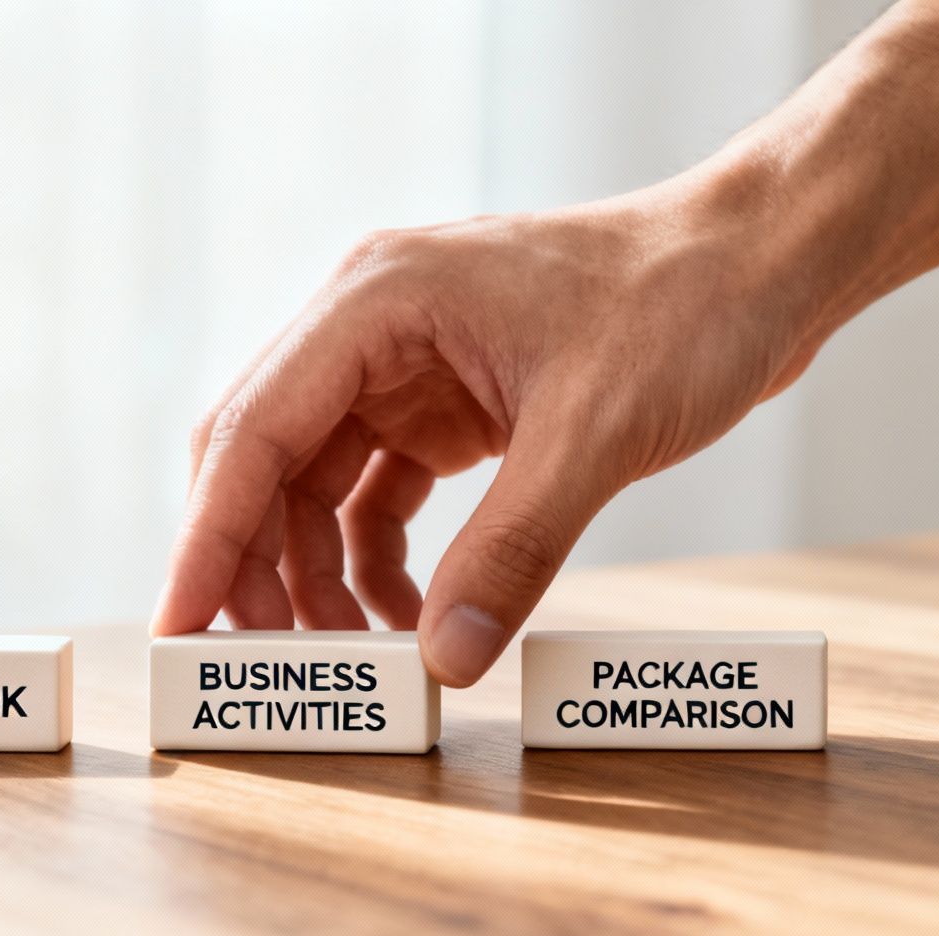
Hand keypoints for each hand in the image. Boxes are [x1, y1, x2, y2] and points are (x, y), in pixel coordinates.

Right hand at [151, 167, 822, 685]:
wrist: (761, 263)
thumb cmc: (683, 306)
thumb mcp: (595, 434)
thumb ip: (514, 549)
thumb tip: (446, 661)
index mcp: (376, 299)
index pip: (253, 428)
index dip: (206, 537)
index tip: (177, 626)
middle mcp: (371, 325)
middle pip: (264, 459)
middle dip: (253, 565)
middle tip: (263, 668)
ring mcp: (406, 363)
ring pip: (314, 484)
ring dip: (315, 573)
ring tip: (345, 659)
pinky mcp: (447, 400)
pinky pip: (377, 492)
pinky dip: (377, 560)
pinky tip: (407, 618)